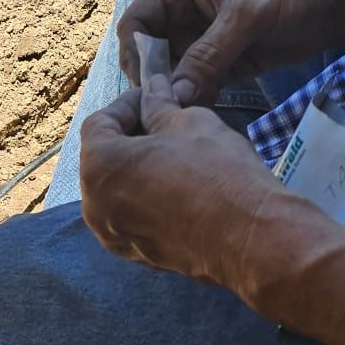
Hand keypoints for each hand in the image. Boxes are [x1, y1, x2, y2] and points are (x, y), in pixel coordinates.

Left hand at [79, 77, 287, 301]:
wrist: (249, 239)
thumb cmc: (216, 174)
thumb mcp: (189, 123)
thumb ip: (160, 106)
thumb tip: (153, 88)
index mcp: (99, 166)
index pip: (99, 124)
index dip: (125, 105)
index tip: (152, 98)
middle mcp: (94, 206)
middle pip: (103, 160)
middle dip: (129, 138)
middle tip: (164, 123)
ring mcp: (114, 235)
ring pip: (117, 191)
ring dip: (137, 170)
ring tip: (173, 156)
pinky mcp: (138, 256)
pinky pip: (133, 217)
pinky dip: (147, 199)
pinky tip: (178, 189)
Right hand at [116, 0, 330, 107]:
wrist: (333, 2)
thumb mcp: (247, 17)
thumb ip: (210, 54)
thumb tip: (175, 94)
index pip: (136, 24)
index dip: (135, 54)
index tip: (149, 86)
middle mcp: (181, 16)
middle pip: (147, 55)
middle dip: (155, 82)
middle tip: (168, 110)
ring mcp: (199, 44)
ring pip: (170, 76)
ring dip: (175, 96)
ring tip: (187, 116)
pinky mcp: (219, 67)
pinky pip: (195, 88)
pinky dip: (196, 102)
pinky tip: (204, 115)